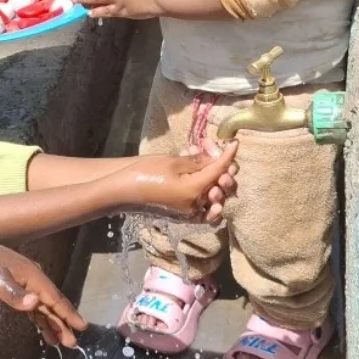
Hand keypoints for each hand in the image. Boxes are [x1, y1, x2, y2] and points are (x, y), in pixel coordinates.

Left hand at [0, 238, 87, 346]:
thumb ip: (15, 294)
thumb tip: (36, 303)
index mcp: (33, 276)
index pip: (54, 298)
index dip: (68, 313)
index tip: (82, 326)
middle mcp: (33, 278)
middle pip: (51, 303)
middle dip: (62, 322)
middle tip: (71, 342)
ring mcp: (24, 282)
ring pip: (42, 305)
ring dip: (50, 322)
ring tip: (58, 341)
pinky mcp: (15, 286)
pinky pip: (32, 304)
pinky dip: (38, 316)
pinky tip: (42, 327)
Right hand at [106, 141, 238, 221]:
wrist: (123, 190)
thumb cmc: (145, 172)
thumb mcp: (173, 161)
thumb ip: (198, 161)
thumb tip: (217, 158)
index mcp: (194, 190)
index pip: (219, 170)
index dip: (227, 155)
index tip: (234, 143)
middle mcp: (196, 205)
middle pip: (221, 186)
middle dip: (222, 167)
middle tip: (213, 152)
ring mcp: (190, 212)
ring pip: (215, 198)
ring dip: (216, 180)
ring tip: (205, 164)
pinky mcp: (183, 215)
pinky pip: (204, 212)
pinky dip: (210, 202)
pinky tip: (209, 189)